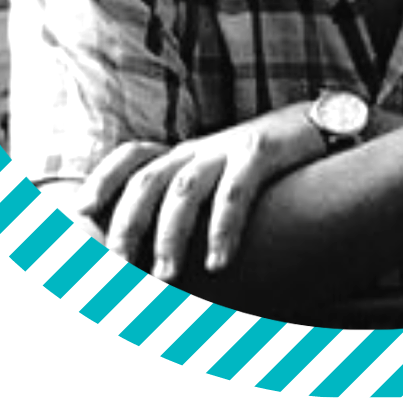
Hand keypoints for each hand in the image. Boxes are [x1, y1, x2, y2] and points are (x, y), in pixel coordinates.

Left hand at [75, 102, 323, 281]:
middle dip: (127, 223)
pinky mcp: (262, 151)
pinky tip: (219, 261)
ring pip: (184, 188)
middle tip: (118, 265)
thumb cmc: (268, 164)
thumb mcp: (222, 175)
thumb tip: (159, 249)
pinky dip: (223, 226)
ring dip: (169, 235)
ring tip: (164, 277)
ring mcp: (229, 148)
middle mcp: (200, 149)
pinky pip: (236, 189)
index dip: (104, 179)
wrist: (321, 125)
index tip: (81, 210)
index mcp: (185, 154)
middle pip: (148, 179)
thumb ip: (193, 200)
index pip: (133, 156)